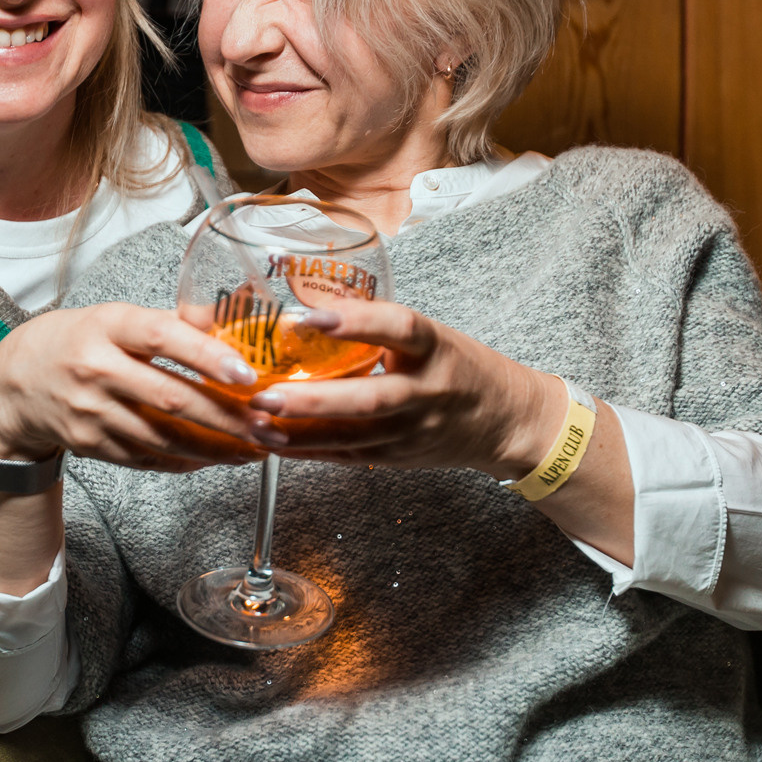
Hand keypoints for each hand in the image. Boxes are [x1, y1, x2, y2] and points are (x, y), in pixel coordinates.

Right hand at [0, 304, 280, 472]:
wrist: (18, 382)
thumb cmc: (79, 342)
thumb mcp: (116, 318)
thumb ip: (170, 324)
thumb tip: (231, 324)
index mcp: (108, 327)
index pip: (162, 338)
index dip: (207, 356)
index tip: (246, 374)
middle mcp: (96, 370)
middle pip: (170, 398)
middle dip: (226, 416)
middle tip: (267, 424)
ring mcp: (92, 412)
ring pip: (165, 437)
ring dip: (216, 447)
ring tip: (255, 447)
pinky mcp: (92, 445)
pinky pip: (149, 458)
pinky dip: (188, 461)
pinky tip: (217, 457)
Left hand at [243, 301, 564, 477]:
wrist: (505, 420)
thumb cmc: (458, 366)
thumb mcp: (431, 336)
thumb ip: (380, 327)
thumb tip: (310, 303)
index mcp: (436, 347)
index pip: (400, 328)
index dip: (358, 321)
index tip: (311, 317)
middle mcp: (427, 391)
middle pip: (370, 399)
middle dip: (313, 400)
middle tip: (264, 393)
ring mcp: (414, 430)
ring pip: (354, 436)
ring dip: (301, 432)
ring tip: (256, 422)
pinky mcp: (400, 457)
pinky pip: (350, 455)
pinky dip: (310, 451)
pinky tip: (274, 442)